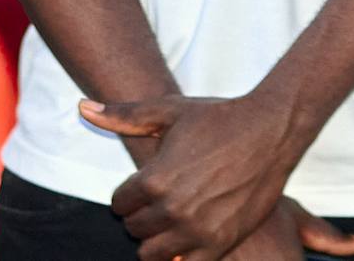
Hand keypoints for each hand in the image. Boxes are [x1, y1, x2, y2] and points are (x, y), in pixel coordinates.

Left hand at [83, 94, 353, 260]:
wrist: (270, 131)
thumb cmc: (218, 118)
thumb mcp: (168, 111)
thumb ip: (123, 116)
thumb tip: (83, 107)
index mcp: (154, 179)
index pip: (119, 204)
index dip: (129, 193)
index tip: (145, 184)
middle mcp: (172, 209)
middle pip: (134, 229)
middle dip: (141, 215)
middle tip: (161, 198)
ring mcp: (197, 231)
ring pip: (152, 253)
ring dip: (157, 237)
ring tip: (173, 216)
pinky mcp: (219, 244)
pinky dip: (181, 252)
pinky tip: (191, 231)